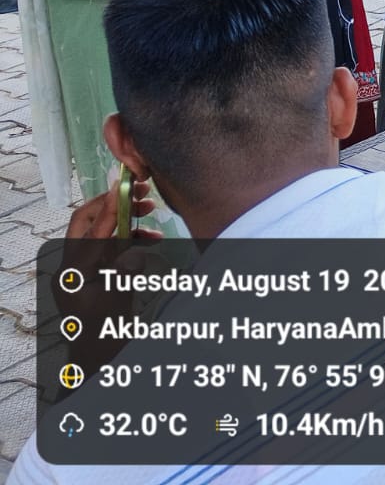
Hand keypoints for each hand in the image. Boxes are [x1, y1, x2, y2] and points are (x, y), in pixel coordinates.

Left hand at [56, 176, 162, 372]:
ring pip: (101, 234)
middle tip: (142, 194)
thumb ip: (125, 272)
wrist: (99, 360)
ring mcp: (82, 271)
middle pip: (88, 224)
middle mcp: (72, 268)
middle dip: (115, 206)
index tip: (125, 186)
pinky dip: (129, 241)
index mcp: (72, 272)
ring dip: (126, 222)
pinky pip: (109, 249)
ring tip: (151, 213)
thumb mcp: (117, 301)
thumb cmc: (105, 334)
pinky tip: (151, 241)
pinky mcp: (93, 275)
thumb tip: (135, 250)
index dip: (109, 207)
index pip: (89, 230)